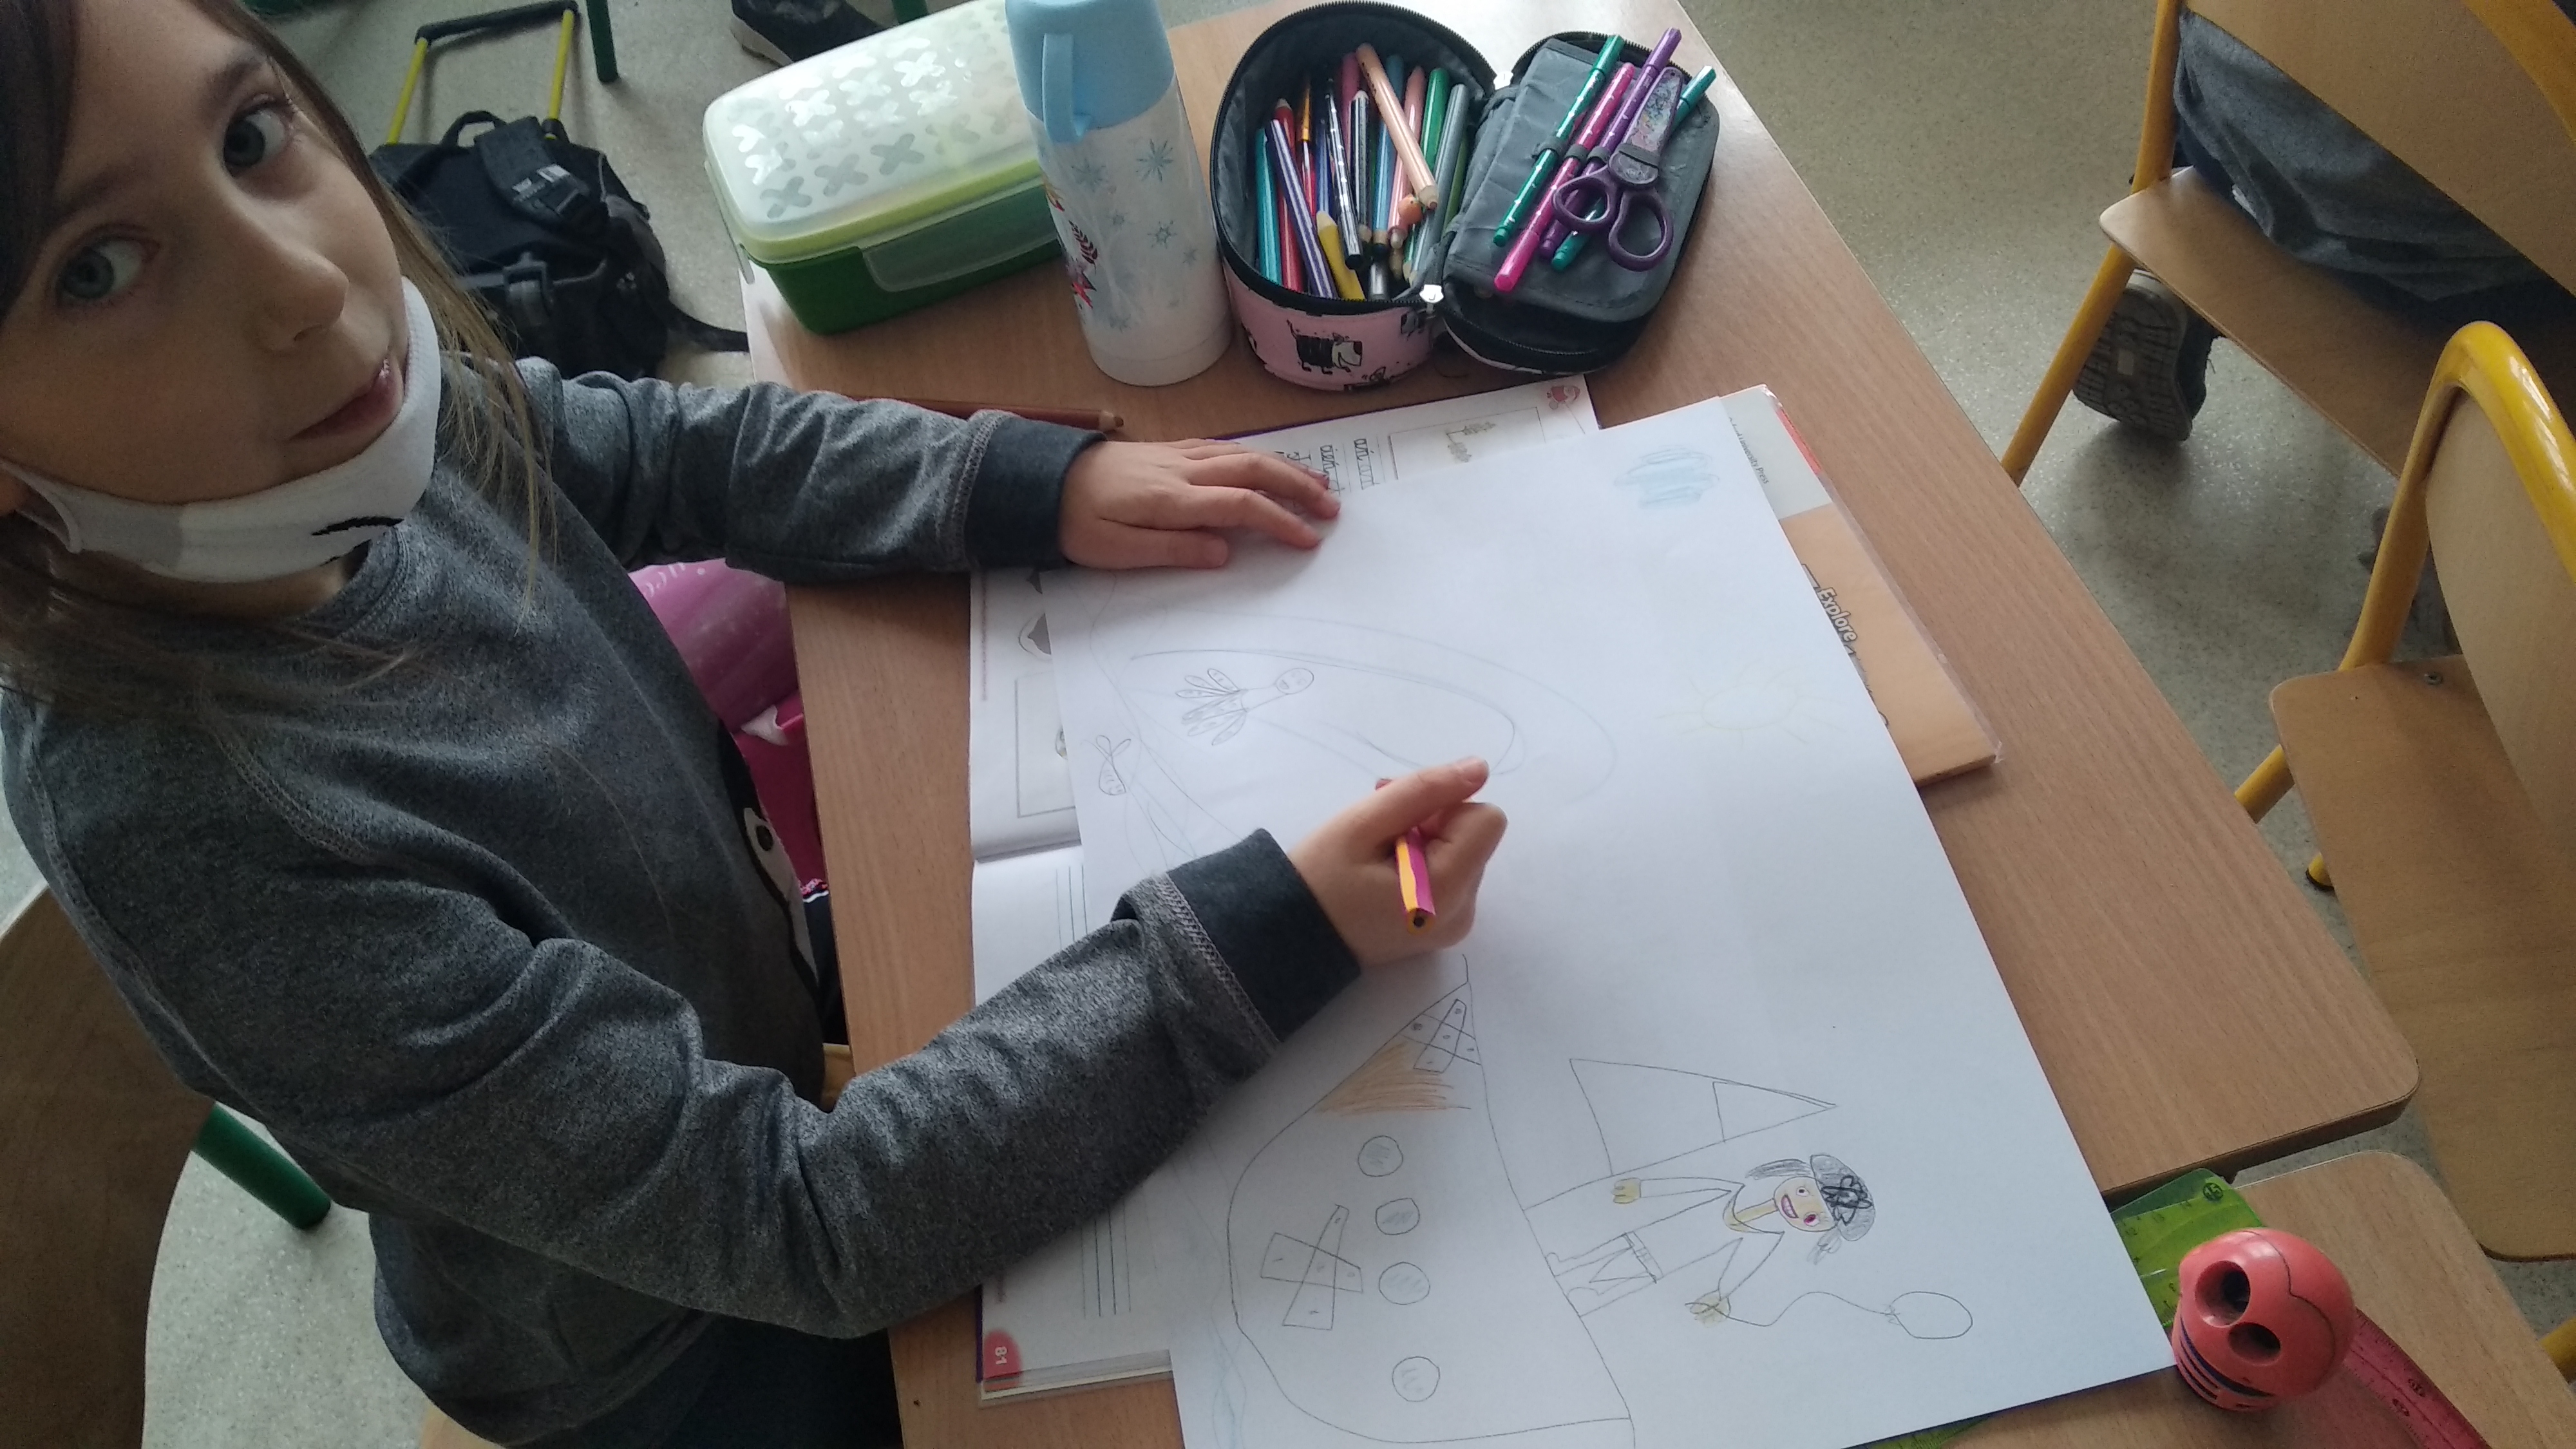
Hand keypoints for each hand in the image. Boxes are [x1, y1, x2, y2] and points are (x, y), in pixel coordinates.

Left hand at [1060, 440, 1337, 569]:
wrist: (1040, 479)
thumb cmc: (1075, 522)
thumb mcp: (1116, 550)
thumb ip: (1173, 549)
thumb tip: (1225, 552)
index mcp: (1171, 498)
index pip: (1240, 505)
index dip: (1279, 522)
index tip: (1308, 540)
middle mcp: (1181, 469)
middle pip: (1253, 469)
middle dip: (1297, 487)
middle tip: (1332, 509)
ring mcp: (1177, 454)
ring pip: (1243, 453)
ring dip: (1284, 468)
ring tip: (1318, 485)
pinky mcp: (1170, 450)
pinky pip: (1224, 446)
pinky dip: (1257, 455)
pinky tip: (1270, 464)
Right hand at [1289, 759, 1506, 966]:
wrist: (1292, 938)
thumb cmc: (1320, 879)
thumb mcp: (1362, 823)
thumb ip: (1424, 790)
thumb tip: (1480, 768)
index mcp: (1449, 888)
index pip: (1485, 818)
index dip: (1444, 809)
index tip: (1401, 824)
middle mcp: (1464, 910)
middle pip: (1474, 836)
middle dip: (1432, 824)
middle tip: (1379, 837)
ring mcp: (1456, 923)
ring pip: (1463, 852)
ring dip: (1426, 842)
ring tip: (1378, 857)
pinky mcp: (1444, 927)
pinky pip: (1451, 875)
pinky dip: (1423, 864)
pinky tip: (1386, 874)